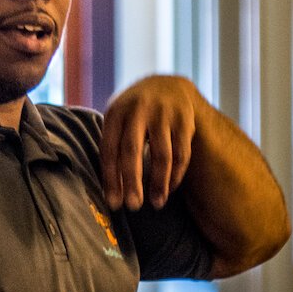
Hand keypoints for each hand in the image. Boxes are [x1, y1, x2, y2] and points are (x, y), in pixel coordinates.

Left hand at [101, 76, 200, 210]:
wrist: (169, 85)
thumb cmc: (135, 113)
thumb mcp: (119, 119)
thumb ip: (112, 145)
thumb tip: (108, 189)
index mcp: (116, 111)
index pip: (109, 149)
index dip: (110, 178)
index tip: (114, 203)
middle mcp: (138, 109)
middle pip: (132, 150)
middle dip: (132, 181)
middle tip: (133, 206)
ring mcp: (163, 113)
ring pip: (161, 154)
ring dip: (159, 183)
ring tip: (156, 204)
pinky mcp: (184, 119)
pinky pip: (181, 153)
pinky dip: (175, 174)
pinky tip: (169, 188)